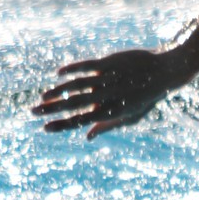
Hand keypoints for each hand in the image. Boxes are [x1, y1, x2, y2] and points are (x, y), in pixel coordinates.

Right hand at [33, 47, 190, 138]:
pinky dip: (72, 69)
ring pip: (78, 85)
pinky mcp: (110, 62)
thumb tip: (87, 137)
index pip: (82, 121)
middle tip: (33, 112)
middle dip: (52, 109)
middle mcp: (109, 96)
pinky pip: (87, 65)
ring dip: (58, 91)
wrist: (165, 71)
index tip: (45, 128)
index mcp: (113, 111)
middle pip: (75, 104)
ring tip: (43, 96)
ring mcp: (108, 78)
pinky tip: (59, 73)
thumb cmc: (147, 97)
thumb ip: (108, 126)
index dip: (62, 125)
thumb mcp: (131, 117)